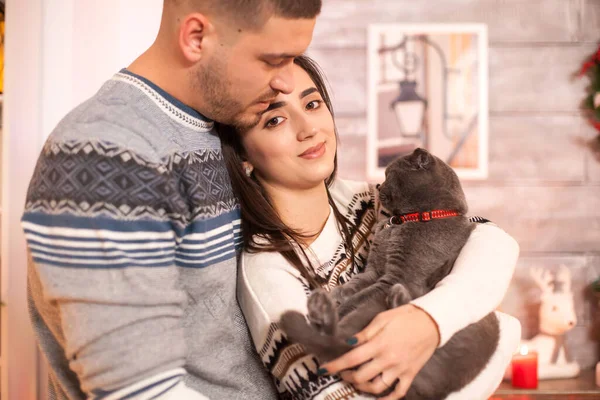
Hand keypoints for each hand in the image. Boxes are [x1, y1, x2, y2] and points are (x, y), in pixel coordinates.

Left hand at [320, 304, 439, 399]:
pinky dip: (387, 399)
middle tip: (343, 372)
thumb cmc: (405, 317)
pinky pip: (398, 393)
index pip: (352, 359)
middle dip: (347, 377)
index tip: (323, 369)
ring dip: (362, 388)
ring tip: (357, 381)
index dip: (335, 366)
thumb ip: (364, 334)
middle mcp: (388, 360)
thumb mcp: (382, 319)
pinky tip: (378, 397)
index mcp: (378, 344)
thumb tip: (348, 343)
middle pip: (361, 377)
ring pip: (376, 388)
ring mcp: (399, 369)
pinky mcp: (410, 374)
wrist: (432, 322)